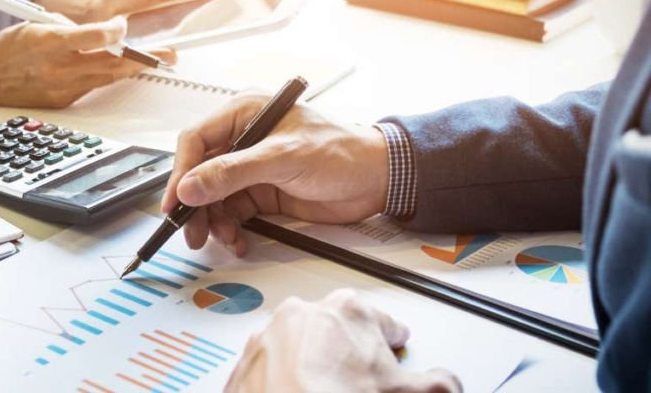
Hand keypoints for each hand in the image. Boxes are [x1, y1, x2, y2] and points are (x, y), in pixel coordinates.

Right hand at [0, 16, 175, 108]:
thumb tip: (104, 31)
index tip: (124, 26)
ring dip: (134, 69)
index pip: (90, 36)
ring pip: (106, 77)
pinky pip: (93, 87)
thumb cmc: (7, 48)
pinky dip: (109, 77)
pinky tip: (126, 72)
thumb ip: (69, 29)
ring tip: (159, 62)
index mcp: (50, 40)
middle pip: (108, 62)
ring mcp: (62, 87)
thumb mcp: (35, 26)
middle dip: (142, 58)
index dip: (112, 32)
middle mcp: (58, 66)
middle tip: (169, 54)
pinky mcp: (63, 101)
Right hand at [160, 94, 389, 255]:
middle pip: (200, 173)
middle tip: (193, 232)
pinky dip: (231, 229)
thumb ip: (233, 172)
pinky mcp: (262, 192)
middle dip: (195, 204)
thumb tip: (190, 186)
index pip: (196, 141)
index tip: (175, 202)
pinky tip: (238, 240)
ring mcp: (252, 168)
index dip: (180, 173)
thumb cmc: (341, 151)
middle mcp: (243, 139)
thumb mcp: (283, 158)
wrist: (378, 179)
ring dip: (213, 221)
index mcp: (244, 113)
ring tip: (223, 238)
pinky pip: (233, 212)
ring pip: (214, 197)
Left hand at [226, 290, 460, 392]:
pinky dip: (282, 380)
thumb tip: (448, 382)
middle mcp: (304, 313)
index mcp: (349, 310)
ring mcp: (270, 335)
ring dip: (312, 365)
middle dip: (350, 356)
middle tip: (358, 385)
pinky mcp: (246, 361)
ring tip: (323, 391)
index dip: (393, 345)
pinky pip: (271, 367)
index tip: (394, 352)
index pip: (385, 324)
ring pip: (302, 347)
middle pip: (339, 333)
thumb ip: (439, 383)